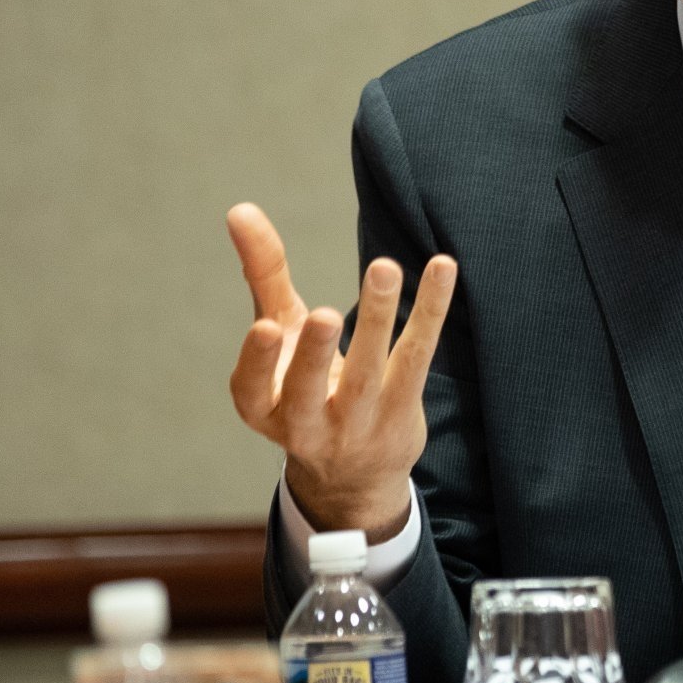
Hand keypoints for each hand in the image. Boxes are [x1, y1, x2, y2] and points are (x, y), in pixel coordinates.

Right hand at [227, 204, 457, 546]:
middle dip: (316, 354)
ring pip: (369, 374)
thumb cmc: (304, 385)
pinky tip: (442, 268)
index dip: (257, 362)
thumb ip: (264, 275)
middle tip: (325, 314)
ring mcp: (357, 424)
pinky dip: (430, 313)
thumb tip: (240, 209)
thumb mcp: (281, 334)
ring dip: (377, 322)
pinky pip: (417, 358)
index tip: (265, 327)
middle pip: (309, 390)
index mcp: (264, 408)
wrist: (352, 474)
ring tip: (382, 270)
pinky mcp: (401, 412)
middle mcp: (306, 424)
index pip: (253, 389)